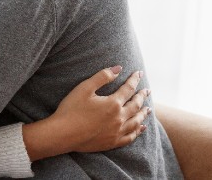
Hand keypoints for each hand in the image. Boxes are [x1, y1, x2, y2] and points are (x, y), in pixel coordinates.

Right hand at [22, 66, 150, 159]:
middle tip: (147, 90)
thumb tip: (118, 68)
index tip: (139, 73)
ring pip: (136, 121)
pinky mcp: (112, 142)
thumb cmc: (71, 109)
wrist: (63, 134)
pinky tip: (140, 128)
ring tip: (148, 109)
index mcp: (113, 103)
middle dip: (142, 96)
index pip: (128, 89)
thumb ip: (102, 77)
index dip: (134, 80)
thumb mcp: (84, 88)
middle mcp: (119, 118)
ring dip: (143, 114)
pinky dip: (137, 132)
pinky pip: (130, 137)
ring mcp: (117, 132)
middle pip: (135, 105)